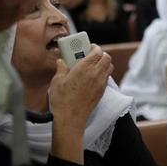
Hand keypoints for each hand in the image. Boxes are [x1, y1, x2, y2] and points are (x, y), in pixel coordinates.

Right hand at [49, 45, 112, 161]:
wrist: (71, 118)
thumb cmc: (62, 99)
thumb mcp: (57, 81)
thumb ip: (61, 68)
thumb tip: (61, 62)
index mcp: (85, 68)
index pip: (97, 51)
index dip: (94, 47)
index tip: (89, 47)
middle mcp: (96, 74)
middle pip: (107, 58)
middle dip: (101, 54)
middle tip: (91, 55)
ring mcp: (101, 83)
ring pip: (109, 68)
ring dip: (103, 64)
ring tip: (92, 66)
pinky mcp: (102, 92)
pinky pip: (106, 78)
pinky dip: (102, 74)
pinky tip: (92, 78)